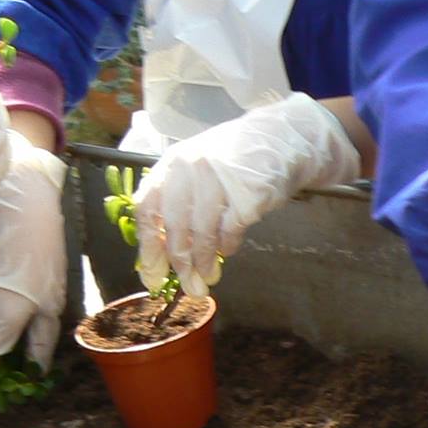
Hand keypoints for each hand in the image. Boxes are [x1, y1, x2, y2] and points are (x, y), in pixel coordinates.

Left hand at [134, 94, 362, 299]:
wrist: (280, 140)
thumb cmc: (234, 162)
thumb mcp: (197, 172)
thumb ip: (178, 202)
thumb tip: (161, 251)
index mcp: (172, 164)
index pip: (147, 208)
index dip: (148, 246)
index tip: (152, 275)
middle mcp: (190, 168)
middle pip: (175, 225)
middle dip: (179, 263)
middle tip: (186, 287)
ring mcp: (219, 179)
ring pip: (203, 232)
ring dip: (204, 262)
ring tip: (206, 279)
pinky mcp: (246, 192)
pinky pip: (231, 229)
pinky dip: (228, 246)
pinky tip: (228, 251)